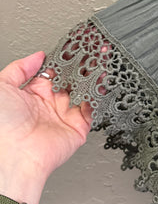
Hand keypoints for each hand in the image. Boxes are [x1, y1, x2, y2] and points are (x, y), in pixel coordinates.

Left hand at [0, 51, 91, 189]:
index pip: (53, 71)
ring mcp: (64, 115)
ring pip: (84, 92)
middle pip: (71, 80)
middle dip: (82, 67)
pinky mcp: (77, 128)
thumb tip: (37, 56)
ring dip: (93, 79)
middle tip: (92, 52)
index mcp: (32, 94)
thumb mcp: (1, 87)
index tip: (74, 47)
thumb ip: (19, 68)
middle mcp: (49, 104)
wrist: (14, 155)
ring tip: (100, 64)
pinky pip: (92, 110)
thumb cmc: (2, 126)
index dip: (64, 59)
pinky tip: (100, 84)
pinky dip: (98, 98)